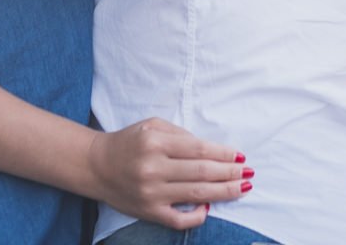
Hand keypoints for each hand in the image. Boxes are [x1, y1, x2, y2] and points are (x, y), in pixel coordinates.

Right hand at [87, 118, 251, 230]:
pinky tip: (210, 207)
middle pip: (201, 172)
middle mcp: (153, 167)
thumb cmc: (128, 142)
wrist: (97, 165)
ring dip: (223, 191)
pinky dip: (197, 215)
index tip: (239, 155)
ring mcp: (152, 193)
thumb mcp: (150, 126)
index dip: (222, 153)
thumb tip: (208, 149)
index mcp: (154, 142)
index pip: (197, 149)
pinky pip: (179, 219)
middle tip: (248, 173)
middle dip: (229, 173)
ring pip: (196, 194)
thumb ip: (179, 134)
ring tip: (242, 188)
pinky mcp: (149, 213)